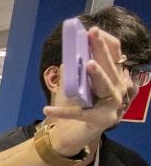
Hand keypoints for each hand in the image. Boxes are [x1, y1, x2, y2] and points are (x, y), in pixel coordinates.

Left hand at [43, 27, 129, 153]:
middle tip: (92, 34)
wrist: (76, 135)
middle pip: (111, 66)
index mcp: (114, 78)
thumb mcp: (80, 86)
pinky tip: (47, 110)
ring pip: (105, 86)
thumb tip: (71, 52)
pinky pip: (78, 113)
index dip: (105, 43)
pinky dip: (62, 112)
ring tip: (89, 64)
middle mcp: (118, 89)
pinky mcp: (99, 120)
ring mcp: (112, 105)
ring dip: (98, 74)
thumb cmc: (80, 107)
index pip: (115, 56)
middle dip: (101, 49)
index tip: (93, 31)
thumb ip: (79, 71)